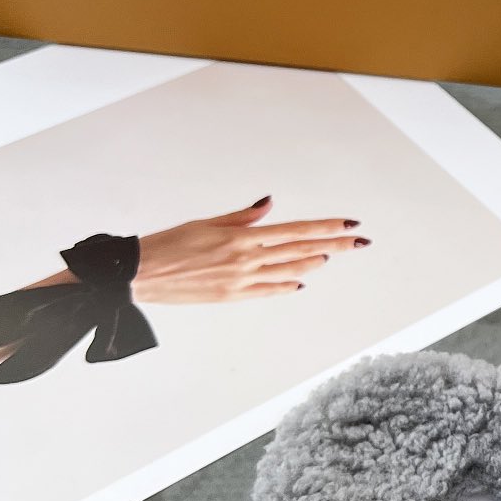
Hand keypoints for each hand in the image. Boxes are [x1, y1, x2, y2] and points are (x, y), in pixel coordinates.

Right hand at [130, 198, 369, 304]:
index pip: (296, 230)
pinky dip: (286, 284)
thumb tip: (269, 204)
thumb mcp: (206, 223)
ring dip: (313, 262)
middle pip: (301, 249)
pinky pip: (268, 291)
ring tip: (332, 255)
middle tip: (361, 242)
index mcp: (241, 236)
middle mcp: (246, 259)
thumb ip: (242, 217)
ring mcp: (241, 280)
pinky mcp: (232, 296)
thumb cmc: (167, 243)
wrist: (139, 274)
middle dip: (335, 245)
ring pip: (289, 270)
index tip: (349, 224)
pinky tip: (300, 280)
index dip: (326, 227)